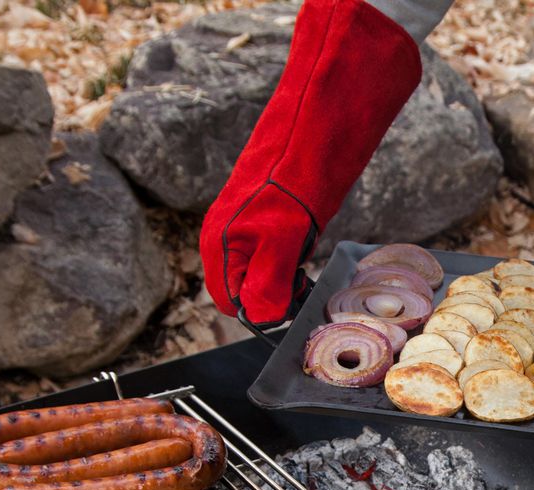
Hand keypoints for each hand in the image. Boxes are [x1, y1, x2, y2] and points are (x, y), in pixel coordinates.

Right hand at [198, 0, 421, 325]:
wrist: (313, 125)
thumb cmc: (297, 180)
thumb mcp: (285, 238)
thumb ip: (269, 282)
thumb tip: (262, 319)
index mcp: (219, 246)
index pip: (233, 304)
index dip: (265, 311)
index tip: (295, 300)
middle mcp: (223, 239)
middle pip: (245, 291)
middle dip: (275, 296)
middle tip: (304, 279)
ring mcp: (242, 227)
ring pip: (260, 274)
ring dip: (285, 279)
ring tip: (306, 261)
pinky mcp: (262, 217)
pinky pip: (272, 255)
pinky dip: (291, 261)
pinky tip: (306, 248)